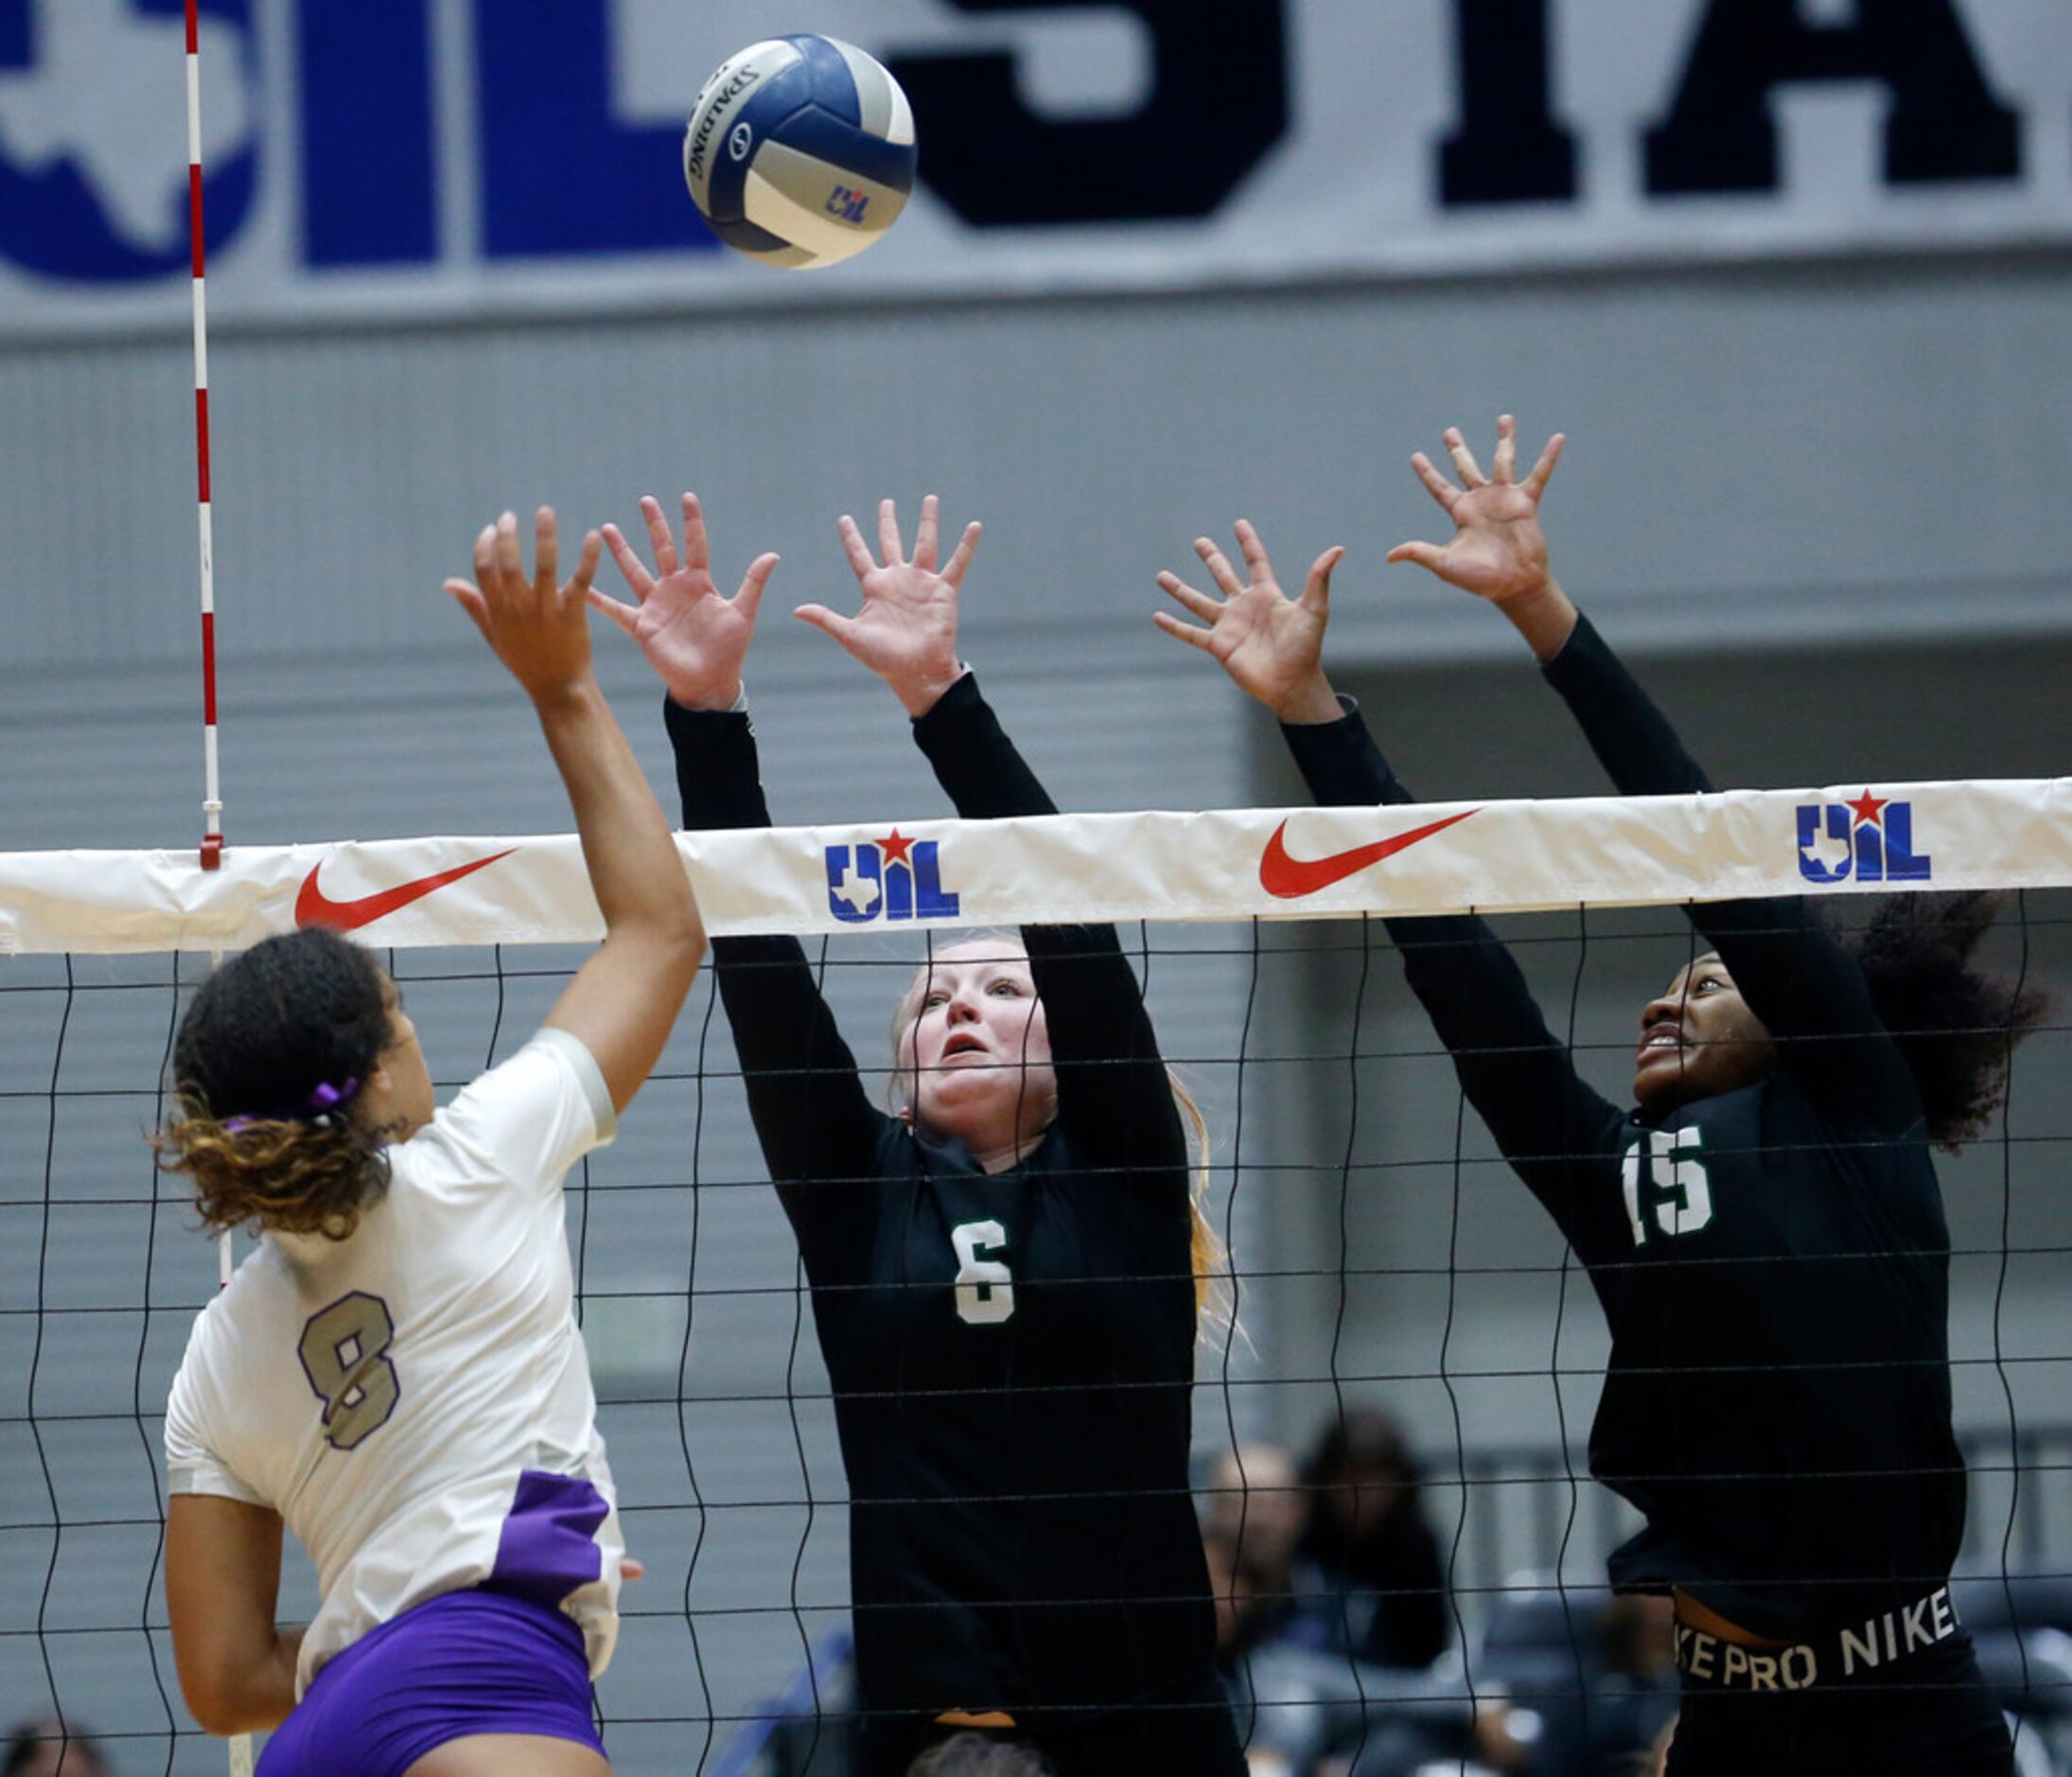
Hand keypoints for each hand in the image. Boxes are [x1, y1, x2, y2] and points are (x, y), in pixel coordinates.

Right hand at [445, 509, 603, 703]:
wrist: (559, 689)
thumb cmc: (525, 662)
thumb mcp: (494, 636)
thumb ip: (474, 606)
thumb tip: (448, 583)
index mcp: (499, 613)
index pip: (484, 572)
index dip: (484, 547)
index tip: (490, 530)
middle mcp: (520, 610)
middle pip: (509, 565)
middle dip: (507, 537)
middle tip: (509, 516)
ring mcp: (547, 612)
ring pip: (544, 567)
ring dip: (544, 537)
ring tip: (544, 511)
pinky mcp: (573, 614)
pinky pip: (580, 580)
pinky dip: (587, 558)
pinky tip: (592, 536)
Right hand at [588, 493, 779, 710]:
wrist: (710, 681)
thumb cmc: (729, 649)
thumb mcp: (743, 612)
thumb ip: (753, 582)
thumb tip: (773, 553)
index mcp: (699, 583)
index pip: (695, 544)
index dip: (692, 521)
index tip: (687, 497)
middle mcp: (674, 588)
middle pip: (662, 549)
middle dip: (655, 525)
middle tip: (646, 500)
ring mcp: (655, 605)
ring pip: (635, 571)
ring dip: (621, 551)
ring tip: (607, 528)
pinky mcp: (642, 625)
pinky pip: (616, 609)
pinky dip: (598, 599)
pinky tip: (582, 586)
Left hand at [796, 495, 980, 716]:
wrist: (916, 671)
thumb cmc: (883, 658)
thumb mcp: (850, 635)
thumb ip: (826, 618)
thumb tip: (796, 609)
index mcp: (875, 588)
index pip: (859, 555)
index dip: (851, 536)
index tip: (844, 518)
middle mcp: (898, 580)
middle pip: (891, 542)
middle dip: (887, 522)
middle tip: (886, 502)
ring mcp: (922, 583)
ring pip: (925, 544)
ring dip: (927, 521)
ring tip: (930, 498)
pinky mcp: (943, 591)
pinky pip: (957, 563)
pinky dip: (966, 546)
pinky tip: (975, 526)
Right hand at [1153, 520, 1343, 723]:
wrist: (1291, 683)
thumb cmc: (1306, 648)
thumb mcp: (1313, 610)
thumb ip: (1318, 579)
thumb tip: (1337, 549)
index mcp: (1266, 595)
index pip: (1255, 562)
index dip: (1248, 543)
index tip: (1239, 524)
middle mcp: (1245, 607)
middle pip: (1224, 576)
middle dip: (1212, 558)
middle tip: (1200, 541)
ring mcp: (1229, 626)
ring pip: (1199, 602)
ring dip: (1180, 589)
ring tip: (1161, 576)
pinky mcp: (1219, 645)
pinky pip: (1191, 633)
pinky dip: (1174, 626)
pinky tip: (1158, 616)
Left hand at [1388, 415, 1576, 659]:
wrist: (1513, 584)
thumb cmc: (1479, 578)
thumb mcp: (1445, 563)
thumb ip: (1420, 553)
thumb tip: (1389, 557)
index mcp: (1461, 513)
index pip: (1439, 488)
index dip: (1427, 472)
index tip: (1415, 456)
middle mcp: (1481, 501)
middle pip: (1466, 468)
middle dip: (1457, 449)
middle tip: (1449, 431)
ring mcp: (1504, 499)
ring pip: (1502, 461)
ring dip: (1504, 440)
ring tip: (1504, 418)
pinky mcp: (1526, 502)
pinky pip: (1539, 474)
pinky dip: (1548, 457)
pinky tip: (1558, 438)